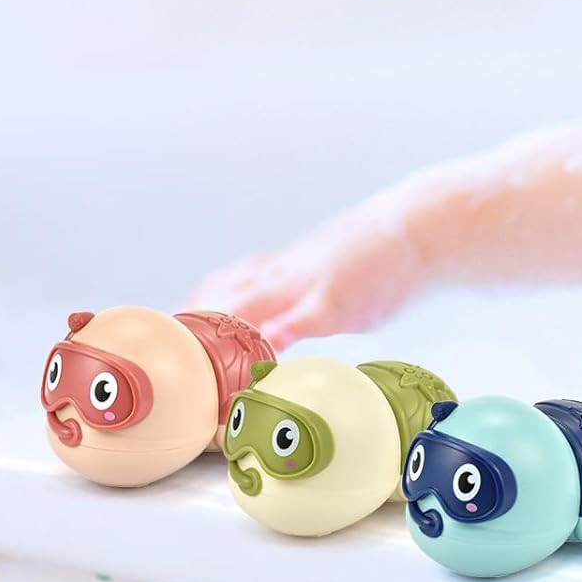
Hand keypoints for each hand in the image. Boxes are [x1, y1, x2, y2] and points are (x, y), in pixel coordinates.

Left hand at [186, 206, 426, 349]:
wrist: (420, 227)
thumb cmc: (379, 257)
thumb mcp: (330, 275)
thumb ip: (302, 299)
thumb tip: (284, 326)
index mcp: (283, 267)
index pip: (223, 283)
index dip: (192, 305)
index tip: (164, 328)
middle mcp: (284, 273)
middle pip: (221, 295)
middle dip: (189, 323)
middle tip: (162, 351)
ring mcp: (308, 283)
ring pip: (249, 303)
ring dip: (216, 328)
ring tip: (190, 354)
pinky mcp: (339, 299)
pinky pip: (305, 317)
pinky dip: (281, 331)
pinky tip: (264, 347)